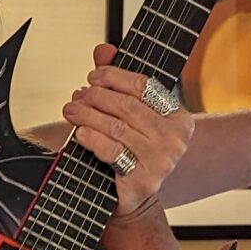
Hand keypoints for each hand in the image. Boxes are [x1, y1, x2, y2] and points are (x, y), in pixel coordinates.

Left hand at [63, 53, 196, 224]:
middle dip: (96, 96)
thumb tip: (103, 49)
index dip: (115, 76)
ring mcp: (161, 161)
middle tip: (78, 94)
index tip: (94, 75)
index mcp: (179, 118)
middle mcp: (175, 139)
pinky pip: (111, 151)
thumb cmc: (132, 152)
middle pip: (127, 106)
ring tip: (72, 110)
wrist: (133, 200)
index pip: (145, 86)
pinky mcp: (143, 180)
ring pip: (116, 127)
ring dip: (88, 115)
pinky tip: (80, 132)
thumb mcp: (130, 116)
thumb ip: (118, 82)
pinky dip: (92, 139)